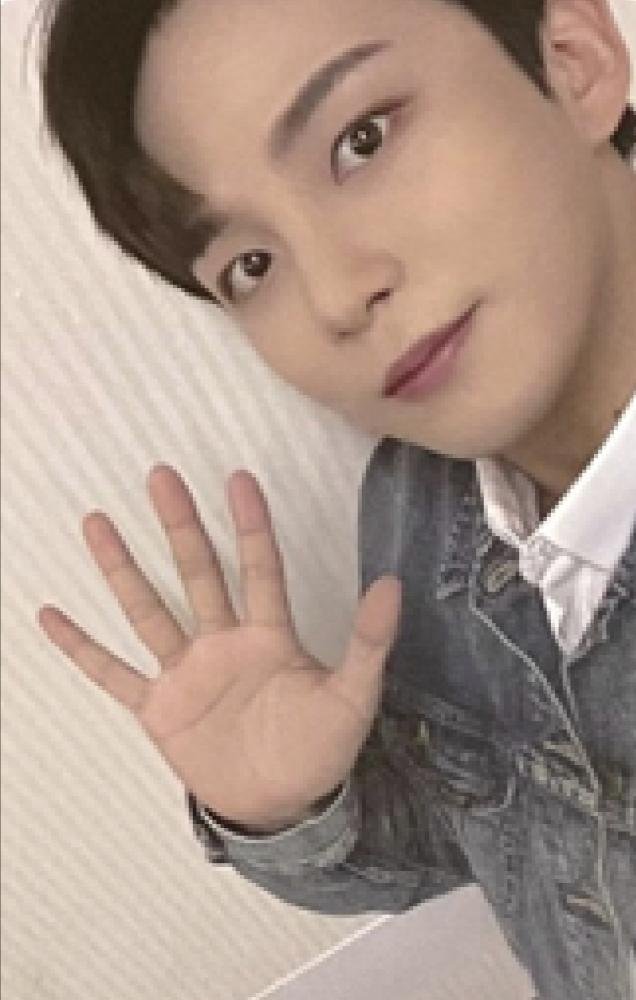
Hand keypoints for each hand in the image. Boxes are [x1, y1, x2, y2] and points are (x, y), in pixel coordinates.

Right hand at [37, 466, 401, 830]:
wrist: (282, 806)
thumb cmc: (319, 750)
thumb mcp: (353, 696)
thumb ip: (370, 642)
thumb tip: (393, 583)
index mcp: (269, 636)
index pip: (258, 568)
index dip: (251, 525)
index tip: (239, 478)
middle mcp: (222, 642)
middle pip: (197, 573)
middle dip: (181, 526)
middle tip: (162, 476)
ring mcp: (186, 673)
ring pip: (148, 610)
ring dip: (123, 569)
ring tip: (97, 523)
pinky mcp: (159, 708)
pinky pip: (113, 674)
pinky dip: (82, 649)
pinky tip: (53, 615)